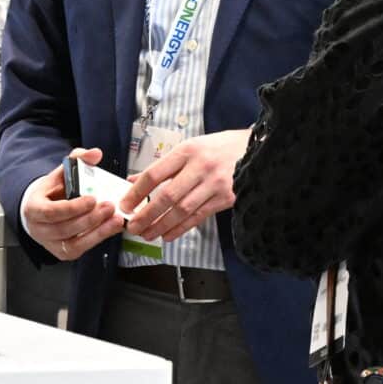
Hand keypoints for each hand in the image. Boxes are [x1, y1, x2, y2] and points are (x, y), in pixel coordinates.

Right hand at [20, 148, 123, 260]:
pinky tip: (111, 228)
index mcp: (33, 208)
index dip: (72, 208)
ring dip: (98, 231)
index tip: (92, 199)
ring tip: (115, 219)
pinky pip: (82, 248)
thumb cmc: (50, 193)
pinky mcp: (64, 252)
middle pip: (65, 229)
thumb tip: (95, 154)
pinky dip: (98, 238)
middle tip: (109, 206)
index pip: (51, 212)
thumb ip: (77, 160)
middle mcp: (39, 229)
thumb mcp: (60, 173)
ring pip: (75, 243)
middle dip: (90, 219)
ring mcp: (51, 244)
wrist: (41, 210)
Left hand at [119, 129, 253, 243]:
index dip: (136, 192)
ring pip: (183, 210)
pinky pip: (199, 217)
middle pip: (167, 196)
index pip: (155, 174)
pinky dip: (181, 228)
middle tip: (132, 227)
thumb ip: (163, 166)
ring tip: (147, 234)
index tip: (124, 205)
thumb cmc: (218, 148)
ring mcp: (215, 184)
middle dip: (147, 214)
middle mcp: (200, 167)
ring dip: (162, 225)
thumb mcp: (190, 148)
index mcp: (187, 151)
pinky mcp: (227, 198)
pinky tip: (168, 235)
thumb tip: (134, 181)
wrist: (258, 150)